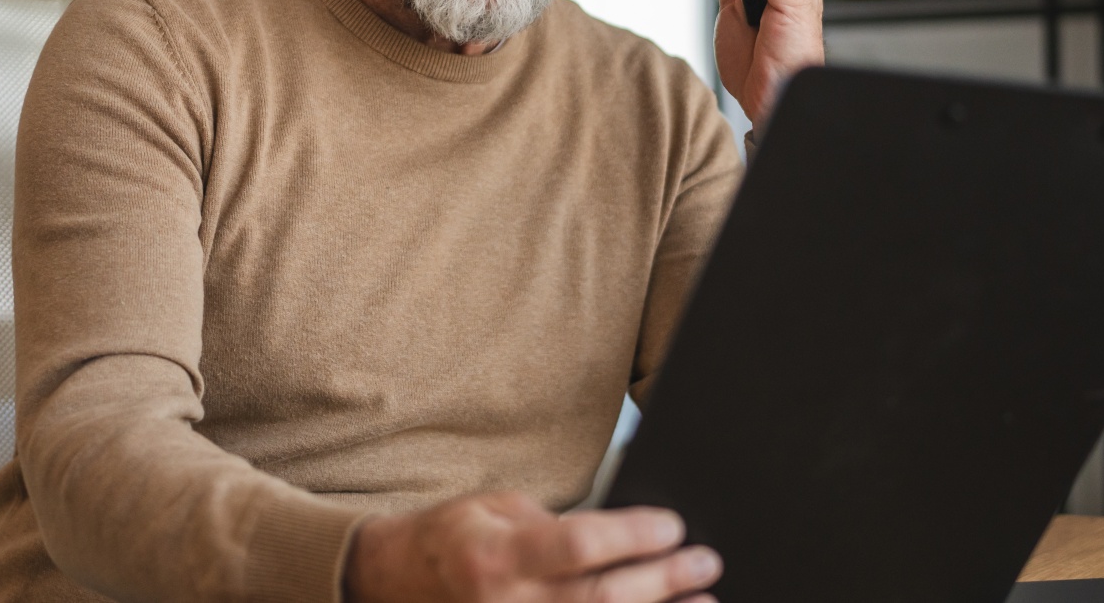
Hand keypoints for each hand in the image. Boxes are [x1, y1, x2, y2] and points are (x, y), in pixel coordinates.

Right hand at [345, 492, 721, 602]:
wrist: (398, 584)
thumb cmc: (455, 538)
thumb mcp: (498, 509)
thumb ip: (557, 526)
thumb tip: (623, 540)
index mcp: (497, 554)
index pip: (578, 546)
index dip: (631, 537)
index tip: (672, 525)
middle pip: (601, 598)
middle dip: (663, 580)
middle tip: (705, 561)